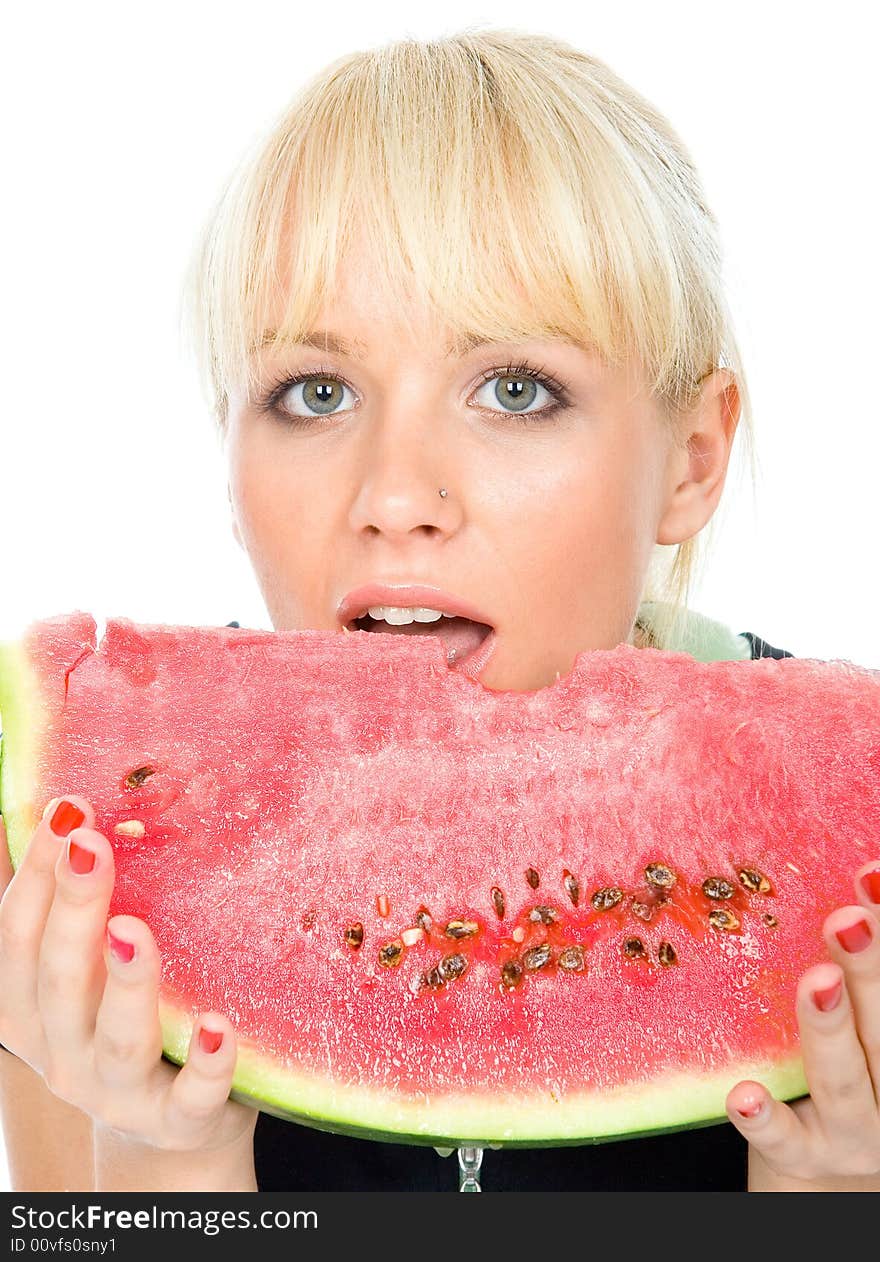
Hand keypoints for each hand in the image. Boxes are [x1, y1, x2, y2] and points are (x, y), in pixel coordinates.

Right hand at [0, 796, 255, 1154]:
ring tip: (134, 930)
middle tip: (91, 843)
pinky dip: (206, 1064)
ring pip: (118, 1038)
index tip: (66, 807)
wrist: (173, 1129)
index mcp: (32, 1009)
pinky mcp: (180, 1122)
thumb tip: (76, 807)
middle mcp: (63, 1053)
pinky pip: (192, 1097)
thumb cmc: (129, 1021)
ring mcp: (120, 1093)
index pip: (19, 935)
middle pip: (60, 978)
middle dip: (73, 907)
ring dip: (126, 982)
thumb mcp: (90, 970)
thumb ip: (81, 908)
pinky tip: (221, 1026)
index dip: (37, 871)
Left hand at [725, 860, 879, 1181]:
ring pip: (842, 1078)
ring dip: (829, 1026)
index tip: (872, 870)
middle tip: (850, 917)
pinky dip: (764, 1118)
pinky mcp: (806, 1161)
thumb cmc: (849, 1071)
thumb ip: (859, 972)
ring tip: (817, 979)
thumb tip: (858, 874)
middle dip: (871, 967)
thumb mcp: (864, 1022)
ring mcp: (854, 1131)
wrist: (829, 1174)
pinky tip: (740, 1093)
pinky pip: (784, 1141)